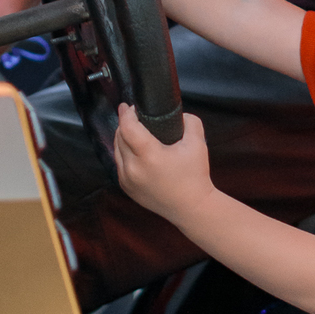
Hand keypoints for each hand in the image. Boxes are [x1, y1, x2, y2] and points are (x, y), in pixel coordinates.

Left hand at [114, 103, 208, 223]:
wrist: (192, 208)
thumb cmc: (195, 176)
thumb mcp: (198, 143)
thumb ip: (190, 121)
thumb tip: (180, 114)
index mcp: (149, 156)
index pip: (128, 127)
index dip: (126, 114)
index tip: (127, 106)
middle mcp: (133, 169)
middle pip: (120, 137)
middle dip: (125, 124)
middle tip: (136, 117)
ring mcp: (127, 180)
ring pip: (116, 150)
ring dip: (122, 138)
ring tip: (133, 131)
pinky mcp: (126, 188)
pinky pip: (119, 164)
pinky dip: (123, 153)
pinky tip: (133, 150)